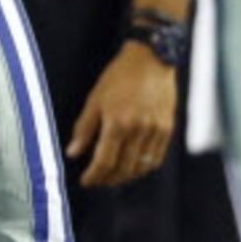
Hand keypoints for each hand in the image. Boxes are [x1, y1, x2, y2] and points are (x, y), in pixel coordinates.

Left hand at [66, 42, 177, 187]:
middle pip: (123, 167)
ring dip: (126, 176)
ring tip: (112, 177)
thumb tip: (72, 153)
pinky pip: (157, 157)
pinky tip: (133, 168)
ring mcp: (156, 130)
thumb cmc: (118, 77)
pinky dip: (144, 167)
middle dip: (108, 179)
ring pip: (141, 166)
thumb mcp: (94, 100)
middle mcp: (139, 129)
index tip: (85, 181)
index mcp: (117, 122)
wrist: (150, 60)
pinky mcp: (168, 128)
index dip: (94, 175)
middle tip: (97, 181)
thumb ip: (84, 129)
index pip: (104, 161)